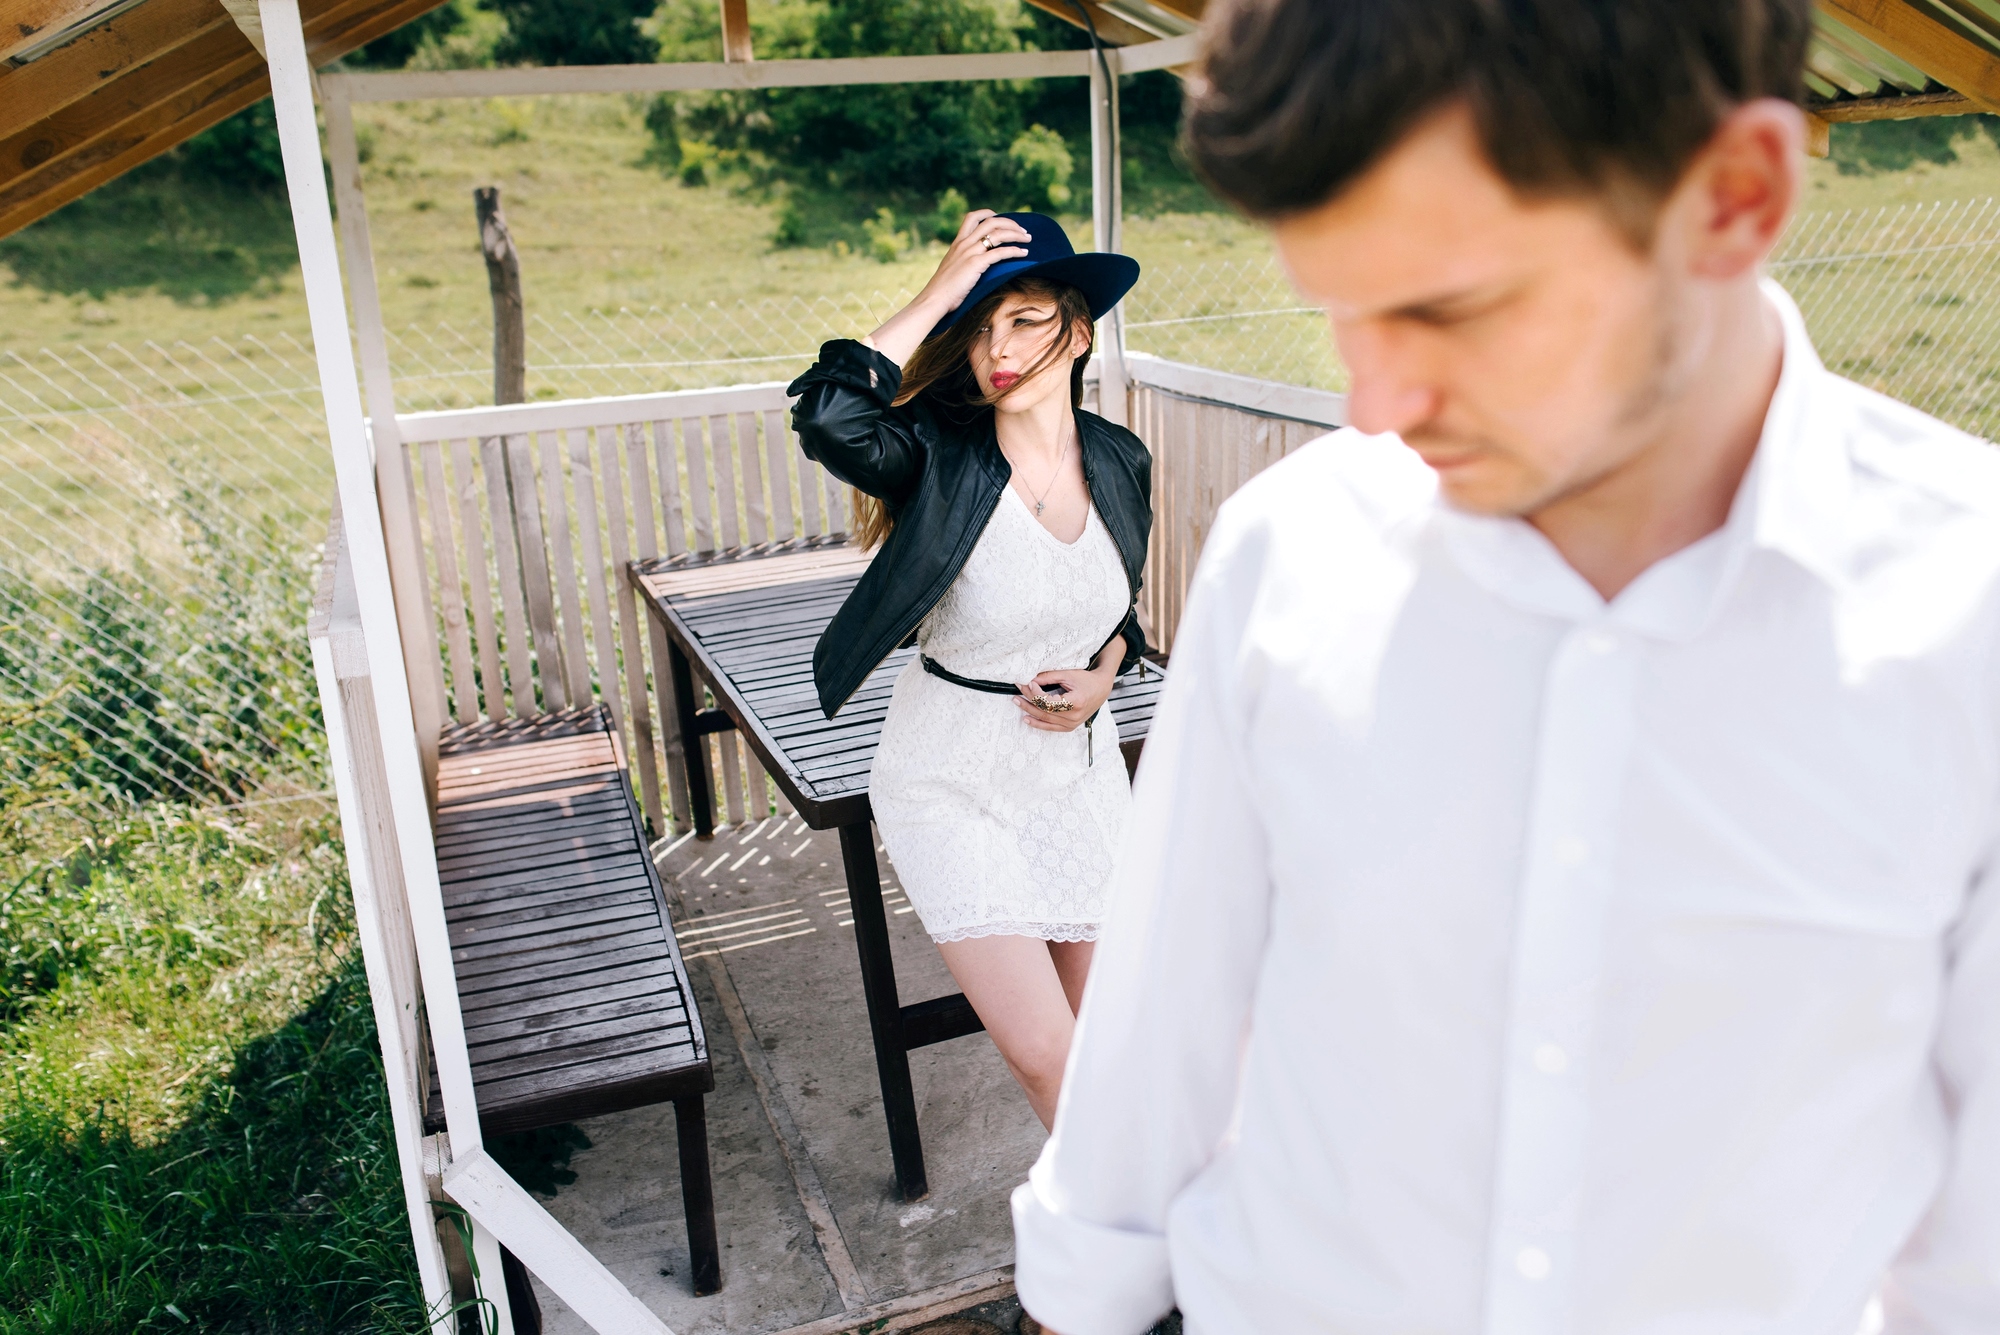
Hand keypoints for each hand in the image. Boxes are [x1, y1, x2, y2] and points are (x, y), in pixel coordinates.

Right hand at [866, 210, 1032, 367]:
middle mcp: (964, 243)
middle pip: (991, 221)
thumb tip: (972, 265)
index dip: (989, 214)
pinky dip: (1014, 251)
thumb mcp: (951, 269)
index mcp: (957, 243)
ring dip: (1016, 234)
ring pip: (998, 233)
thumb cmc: (943, 290)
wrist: (934, 299)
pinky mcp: (976, 264)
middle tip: (1023, 231)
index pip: (973, 217)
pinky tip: (1024, 254)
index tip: (1002, 218)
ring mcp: (970, 252)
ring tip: (1028, 239)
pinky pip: (1000, 252)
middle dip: (1010, 223)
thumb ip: (961, 262)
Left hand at [1015, 656, 1119, 732]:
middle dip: (1028, 700)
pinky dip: (1038, 724)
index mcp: (1075, 702)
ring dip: (1029, 711)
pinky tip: (1027, 718)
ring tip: (1017, 702)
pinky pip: (1051, 728)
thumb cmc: (1086, 680)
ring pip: (1045, 720)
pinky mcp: (1070, 726)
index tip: (1028, 683)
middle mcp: (1074, 716)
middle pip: (1044, 711)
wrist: (1101, 689)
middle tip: (1017, 691)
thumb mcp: (1068, 675)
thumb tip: (1031, 680)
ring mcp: (1073, 723)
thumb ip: (1049, 677)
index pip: (1048, 702)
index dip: (1035, 693)